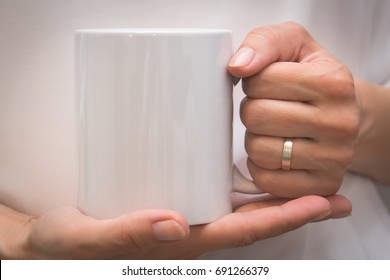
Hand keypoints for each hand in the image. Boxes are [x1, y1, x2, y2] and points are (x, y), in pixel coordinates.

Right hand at [5, 194, 350, 258]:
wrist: (54, 242)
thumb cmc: (68, 243)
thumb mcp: (89, 237)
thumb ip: (129, 232)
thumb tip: (175, 223)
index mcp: (178, 243)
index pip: (239, 231)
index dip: (279, 219)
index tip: (317, 205)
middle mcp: (188, 232)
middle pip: (251, 221)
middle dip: (293, 210)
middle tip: (333, 195)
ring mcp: (182, 220)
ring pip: (239, 209)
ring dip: (275, 198)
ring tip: (307, 181)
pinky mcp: (171, 204)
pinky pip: (216, 197)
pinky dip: (243, 189)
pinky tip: (254, 175)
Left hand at [228, 22, 360, 197]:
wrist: (346, 112)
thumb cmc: (313, 77)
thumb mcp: (294, 45)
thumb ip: (264, 43)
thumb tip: (238, 66)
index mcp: (333, 82)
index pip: (260, 81)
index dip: (253, 82)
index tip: (267, 84)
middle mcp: (340, 123)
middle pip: (257, 117)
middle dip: (252, 110)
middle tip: (266, 107)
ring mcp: (334, 158)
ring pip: (259, 151)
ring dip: (254, 138)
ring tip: (272, 130)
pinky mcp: (323, 185)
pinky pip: (267, 180)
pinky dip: (260, 166)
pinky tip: (274, 152)